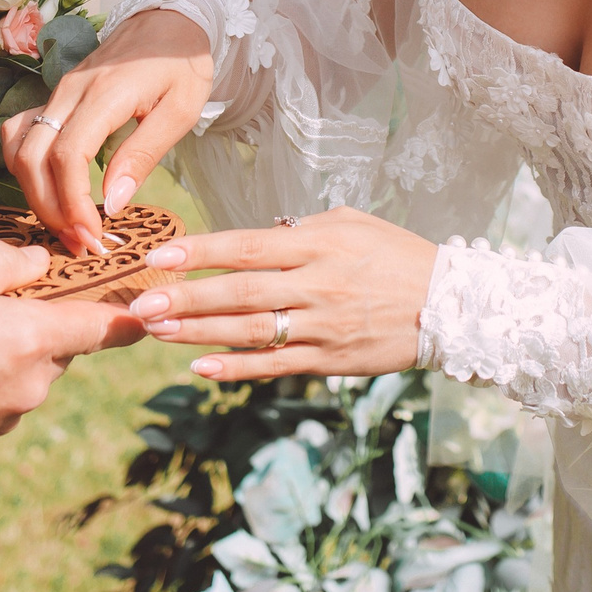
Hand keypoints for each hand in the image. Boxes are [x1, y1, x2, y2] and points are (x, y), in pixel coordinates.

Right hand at [0, 239, 148, 461]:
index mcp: (37, 338)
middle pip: (60, 341)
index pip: (110, 327)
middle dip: (41, 317)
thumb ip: (6, 260)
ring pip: (27, 367)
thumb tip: (38, 264)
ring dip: (7, 346)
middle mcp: (34, 382)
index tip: (150, 301)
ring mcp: (7, 414)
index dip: (132, 311)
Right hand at [5, 7, 212, 255]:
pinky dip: (24, 167)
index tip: (92, 236)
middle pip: (32, 157)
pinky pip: (20, 133)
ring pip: (19, 148)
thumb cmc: (183, 63)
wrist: (171, 20)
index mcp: (105, 93)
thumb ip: (143, 154)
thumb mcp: (181, 110)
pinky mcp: (55, 97)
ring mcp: (57, 92)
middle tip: (79, 243)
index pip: (67, 155)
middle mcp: (70, 91)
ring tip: (65, 223)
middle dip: (49, 208)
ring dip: (33, 192)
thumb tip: (112, 203)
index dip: (72, 202)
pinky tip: (49, 190)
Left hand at [128, 208, 437, 381]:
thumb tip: (256, 237)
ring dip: (198, 333)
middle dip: (185, 299)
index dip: (201, 252)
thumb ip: (302, 229)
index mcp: (320, 245)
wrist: (450, 306)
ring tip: (156, 332)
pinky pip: (275, 366)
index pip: (247, 247)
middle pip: (239, 293)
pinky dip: (236, 368)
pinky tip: (201, 367)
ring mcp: (322, 327)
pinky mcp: (330, 360)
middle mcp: (317, 286)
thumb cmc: (397, 255)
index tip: (160, 256)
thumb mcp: (353, 223)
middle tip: (142, 304)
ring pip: (250, 332)